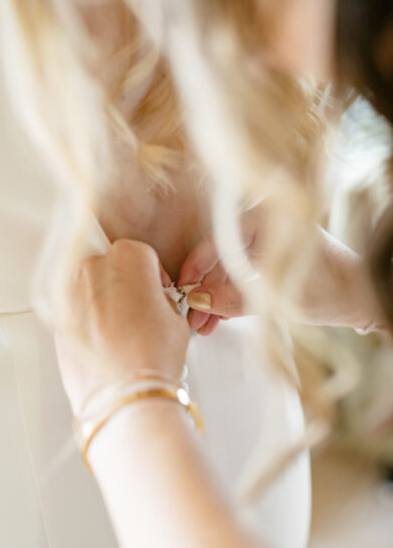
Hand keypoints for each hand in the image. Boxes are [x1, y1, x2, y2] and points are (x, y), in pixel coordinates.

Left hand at [55, 240, 190, 412]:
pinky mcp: (56, 319)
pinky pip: (75, 310)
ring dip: (103, 300)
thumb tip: (155, 302)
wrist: (123, 394)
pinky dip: (87, 320)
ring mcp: (69, 293)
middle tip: (139, 309)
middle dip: (125, 283)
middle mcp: (92, 269)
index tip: (157, 290)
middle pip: (110, 266)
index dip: (153, 275)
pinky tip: (105, 339)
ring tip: (122, 328)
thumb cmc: (150, 357)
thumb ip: (161, 299)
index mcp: (125, 258)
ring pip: (89, 287)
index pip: (141, 254)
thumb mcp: (175, 319)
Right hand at [178, 221, 375, 331]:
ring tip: (202, 325)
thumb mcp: (278, 300)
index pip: (217, 241)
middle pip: (218, 257)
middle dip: (203, 290)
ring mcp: (265, 244)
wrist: (365, 298)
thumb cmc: (333, 290)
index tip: (182, 289)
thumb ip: (235, 300)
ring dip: (213, 298)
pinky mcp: (268, 260)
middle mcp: (264, 227)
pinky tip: (216, 318)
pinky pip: (239, 276)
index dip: (195, 267)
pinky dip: (227, 296)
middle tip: (191, 316)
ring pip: (226, 270)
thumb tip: (199, 300)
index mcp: (267, 221)